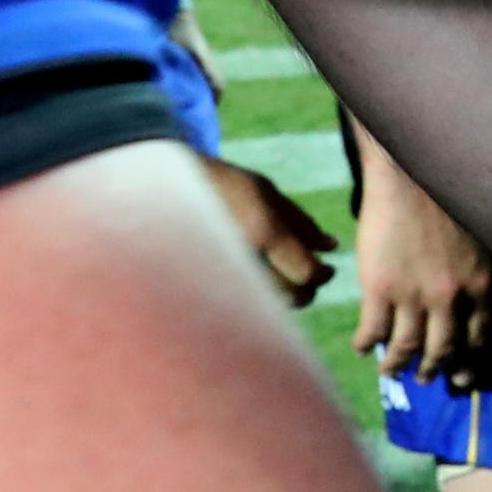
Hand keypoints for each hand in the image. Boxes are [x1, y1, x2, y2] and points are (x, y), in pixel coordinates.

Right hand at [195, 154, 331, 308]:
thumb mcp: (266, 192)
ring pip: (267, 307)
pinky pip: (241, 307)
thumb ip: (302, 222)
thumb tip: (331, 247)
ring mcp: (221, 278)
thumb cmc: (221, 184)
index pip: (307, 273)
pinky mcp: (202, 291)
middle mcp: (243, 258)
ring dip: (282, 297)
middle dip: (307, 290)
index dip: (323, 276)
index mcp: (263, 231)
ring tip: (279, 276)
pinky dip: (255, 301)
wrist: (160, 191)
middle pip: (292, 298)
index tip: (327, 269)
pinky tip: (255, 282)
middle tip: (307, 276)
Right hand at [348, 153, 491, 382]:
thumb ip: (477, 276)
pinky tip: (362, 348)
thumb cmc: (449, 199)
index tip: (464, 377)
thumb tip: (473, 306)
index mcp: (482, 284)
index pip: (481, 337)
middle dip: (435, 370)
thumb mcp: (481, 241)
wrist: (409, 174)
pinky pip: (373, 330)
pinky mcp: (379, 289)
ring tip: (391, 371)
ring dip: (397, 364)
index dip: (471, 362)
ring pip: (406, 347)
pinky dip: (367, 344)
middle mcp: (450, 297)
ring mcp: (413, 295)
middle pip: (444, 349)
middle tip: (428, 380)